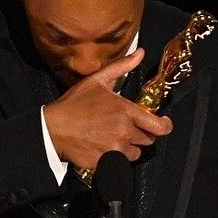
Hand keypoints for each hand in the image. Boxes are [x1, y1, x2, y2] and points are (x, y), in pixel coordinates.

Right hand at [43, 48, 172, 169]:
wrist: (52, 128)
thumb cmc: (73, 104)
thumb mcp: (97, 80)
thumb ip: (122, 67)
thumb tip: (140, 54)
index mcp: (126, 111)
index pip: (159, 126)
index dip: (165, 126)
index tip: (162, 124)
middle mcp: (124, 132)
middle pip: (148, 140)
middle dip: (141, 134)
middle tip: (126, 127)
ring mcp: (115, 149)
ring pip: (135, 153)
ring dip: (129, 147)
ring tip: (113, 137)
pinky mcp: (106, 163)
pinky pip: (120, 164)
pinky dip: (115, 158)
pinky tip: (103, 147)